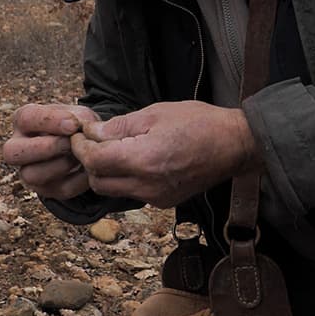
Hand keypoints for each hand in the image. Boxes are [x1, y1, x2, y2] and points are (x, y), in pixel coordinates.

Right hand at [3, 103, 98, 199]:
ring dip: (61, 165)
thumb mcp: (80, 115)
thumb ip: (80, 119)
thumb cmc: (77, 125)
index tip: (73, 125)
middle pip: (11, 152)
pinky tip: (88, 169)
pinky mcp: (45, 190)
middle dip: (46, 148)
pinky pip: (59, 189)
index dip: (50, 121)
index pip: (26, 118)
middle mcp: (18, 147)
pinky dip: (79, 180)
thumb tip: (77, 129)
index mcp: (24, 121)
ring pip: (31, 175)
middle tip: (71, 143)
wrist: (86, 148)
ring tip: (80, 155)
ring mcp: (27, 171)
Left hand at [69, 100, 261, 207]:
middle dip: (89, 162)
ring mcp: (156, 197)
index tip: (79, 134)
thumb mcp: (155, 113)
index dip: (81, 147)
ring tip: (113, 150)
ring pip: (112, 191)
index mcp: (143, 160)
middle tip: (92, 142)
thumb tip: (92, 133)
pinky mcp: (164, 202)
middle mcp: (147, 185)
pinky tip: (134, 160)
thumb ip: (120, 126)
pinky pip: (131, 193)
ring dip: (105, 173)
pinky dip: (124, 179)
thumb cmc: (199, 122)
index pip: (94, 161)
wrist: (234, 145)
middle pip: (98, 182)